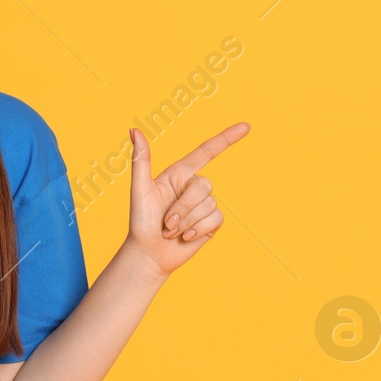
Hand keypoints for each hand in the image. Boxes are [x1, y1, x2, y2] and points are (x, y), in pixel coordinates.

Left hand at [122, 122, 250, 279]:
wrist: (149, 254)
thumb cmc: (140, 222)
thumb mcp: (140, 189)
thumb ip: (140, 160)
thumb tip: (134, 130)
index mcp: (179, 173)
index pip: (206, 152)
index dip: (226, 139)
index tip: (246, 126)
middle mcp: (193, 186)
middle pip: (204, 185)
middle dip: (183, 207)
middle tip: (166, 222)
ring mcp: (204, 205)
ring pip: (209, 204)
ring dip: (187, 222)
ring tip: (172, 231)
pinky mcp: (211, 223)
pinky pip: (216, 219)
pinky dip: (199, 229)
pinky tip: (186, 237)